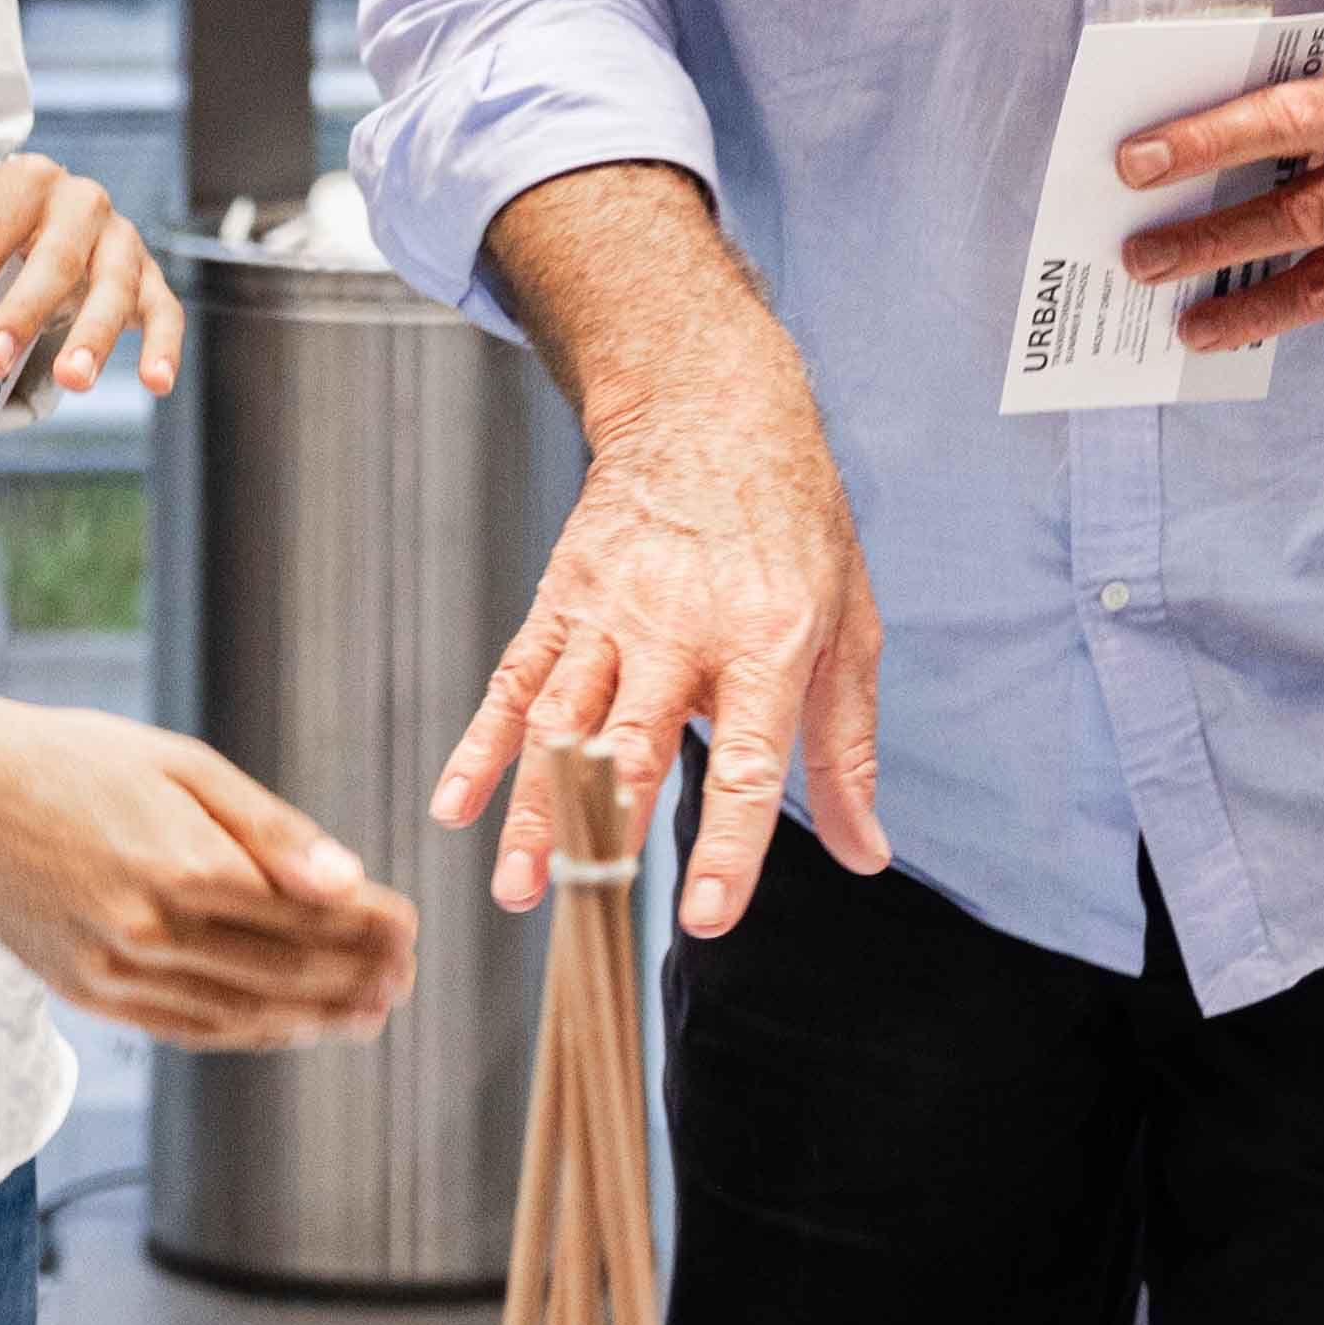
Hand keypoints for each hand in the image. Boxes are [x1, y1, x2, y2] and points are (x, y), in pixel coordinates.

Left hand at [0, 151, 177, 406]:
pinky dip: (164, 348)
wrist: (48, 212)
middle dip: (19, 313)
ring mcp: (121, 238)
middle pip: (53, 259)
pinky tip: (156, 384)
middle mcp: (80, 201)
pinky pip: (166, 313)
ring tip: (72, 381)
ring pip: (113, 288)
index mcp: (23, 180)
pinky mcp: (151, 276)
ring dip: (92, 337)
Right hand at [0, 700, 417, 1045]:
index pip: (307, 916)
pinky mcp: (84, 993)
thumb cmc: (74, 758)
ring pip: (239, 1016)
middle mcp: (149, 932)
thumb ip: (271, 830)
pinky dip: (245, 1033)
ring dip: (313, 1020)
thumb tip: (351, 881)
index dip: (369, 928)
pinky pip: (184, 1028)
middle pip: (284, 975)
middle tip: (405, 978)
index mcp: (182, 866)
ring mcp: (113, 974)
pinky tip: (286, 1024)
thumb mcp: (182, 766)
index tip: (411, 927)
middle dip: (356, 979)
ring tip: (367, 1015)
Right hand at [426, 350, 884, 935]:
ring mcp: (612, 612)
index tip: (708, 916)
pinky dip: (481, 747)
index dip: (730, 845)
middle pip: (636, 747)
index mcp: (767, 642)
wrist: (711, 408)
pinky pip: (514, 681)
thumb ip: (846, 752)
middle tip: (587, 910)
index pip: (748, 763)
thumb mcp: (849, 629)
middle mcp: (682, 630)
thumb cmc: (794, 525)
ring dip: (535, 810)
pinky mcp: (562, 600)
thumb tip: (866, 855)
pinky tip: (457, 806)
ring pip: (564, 724)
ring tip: (518, 889)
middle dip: (607, 834)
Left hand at [1117, 0, 1323, 349]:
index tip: (1134, 158)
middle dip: (1204, 203)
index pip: (1279, 99)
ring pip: (1307, 236)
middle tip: (1130, 236)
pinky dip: (1265, 312)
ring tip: (1157, 286)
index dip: (1207, 132)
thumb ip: (1294, 72)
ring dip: (1224, 265)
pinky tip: (1213, 328)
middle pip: (1291, 171)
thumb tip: (1184, 106)